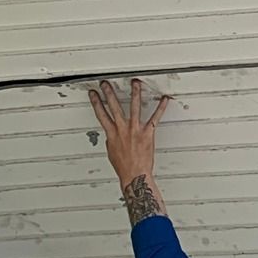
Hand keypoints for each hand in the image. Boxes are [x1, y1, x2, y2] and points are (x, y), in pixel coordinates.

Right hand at [90, 79, 169, 225]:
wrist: (134, 174)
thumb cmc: (123, 166)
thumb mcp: (112, 151)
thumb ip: (112, 139)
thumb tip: (112, 133)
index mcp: (111, 133)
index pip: (101, 114)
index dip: (96, 102)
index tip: (93, 92)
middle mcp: (122, 129)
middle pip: (114, 107)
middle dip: (109, 93)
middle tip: (106, 82)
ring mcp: (135, 130)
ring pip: (134, 107)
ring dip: (134, 93)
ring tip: (135, 82)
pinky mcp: (147, 133)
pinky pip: (155, 118)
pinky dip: (161, 108)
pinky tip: (164, 99)